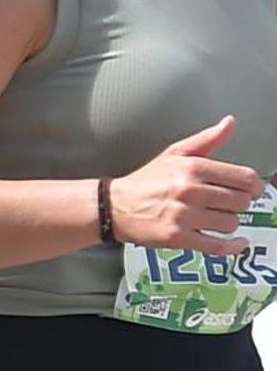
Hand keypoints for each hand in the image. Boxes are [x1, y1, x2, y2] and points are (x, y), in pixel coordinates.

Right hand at [109, 117, 259, 254]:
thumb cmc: (146, 181)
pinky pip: (217, 246)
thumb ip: (207, 139)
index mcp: (192, 168)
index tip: (253, 190)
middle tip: (229, 203)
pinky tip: (237, 243)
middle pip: (241, 201)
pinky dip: (232, 247)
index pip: (244, 178)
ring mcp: (184, 216)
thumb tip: (229, 123)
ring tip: (216, 217)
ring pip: (231, 223)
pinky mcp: (178, 237)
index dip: (255, 186)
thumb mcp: (174, 153)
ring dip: (229, 222)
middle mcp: (190, 191)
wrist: (115, 206)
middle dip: (239, 203)